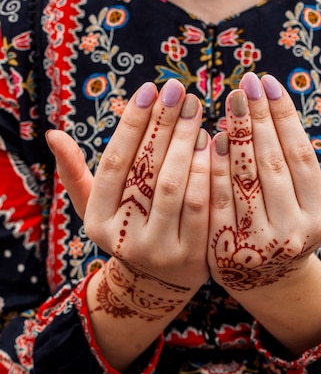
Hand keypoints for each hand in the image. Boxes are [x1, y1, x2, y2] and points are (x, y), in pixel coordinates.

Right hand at [48, 79, 210, 368]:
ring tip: (196, 111)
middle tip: (179, 90)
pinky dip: (208, 172)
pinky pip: (202, 206)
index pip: (113, 164)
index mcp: (98, 221)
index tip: (148, 89)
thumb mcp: (98, 209)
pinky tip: (213, 143)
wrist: (157, 283)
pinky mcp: (192, 258)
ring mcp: (159, 250)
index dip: (131, 124)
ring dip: (186, 144)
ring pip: (174, 187)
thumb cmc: (128, 230)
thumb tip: (53, 134)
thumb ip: (77, 173)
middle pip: (146, 171)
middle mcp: (126, 238)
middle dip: (164, 125)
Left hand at [208, 72, 320, 354]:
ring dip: (235, 137)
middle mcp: (289, 233)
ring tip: (229, 102)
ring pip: (243, 180)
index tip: (270, 84)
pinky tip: (210, 138)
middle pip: (270, 164)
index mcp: (317, 218)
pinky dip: (213, 168)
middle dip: (257, 119)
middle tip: (245, 83)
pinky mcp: (223, 249)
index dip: (284, 118)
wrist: (266, 282)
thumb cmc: (297, 236)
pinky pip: (217, 200)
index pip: (300, 158)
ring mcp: (255, 243)